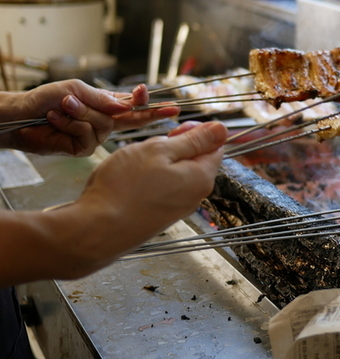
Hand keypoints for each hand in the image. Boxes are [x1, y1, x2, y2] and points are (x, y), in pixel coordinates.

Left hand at [4, 81, 178, 156]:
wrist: (20, 117)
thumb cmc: (44, 100)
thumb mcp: (75, 90)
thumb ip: (101, 99)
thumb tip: (124, 107)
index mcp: (105, 106)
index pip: (134, 107)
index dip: (152, 108)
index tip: (172, 107)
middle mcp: (104, 123)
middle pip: (129, 119)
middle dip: (141, 112)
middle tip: (162, 108)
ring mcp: (95, 137)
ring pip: (103, 125)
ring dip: (80, 113)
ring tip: (62, 107)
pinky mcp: (83, 149)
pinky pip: (87, 135)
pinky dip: (70, 124)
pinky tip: (56, 120)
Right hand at [77, 121, 227, 258]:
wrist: (97, 229)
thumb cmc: (125, 186)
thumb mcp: (161, 150)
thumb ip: (194, 140)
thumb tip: (222, 129)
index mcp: (202, 177)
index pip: (215, 146)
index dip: (195, 132)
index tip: (172, 132)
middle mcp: (196, 196)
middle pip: (194, 159)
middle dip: (173, 148)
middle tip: (147, 150)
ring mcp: (179, 208)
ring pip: (176, 173)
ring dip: (158, 163)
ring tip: (134, 167)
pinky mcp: (161, 216)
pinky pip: (162, 188)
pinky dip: (149, 179)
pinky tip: (130, 181)